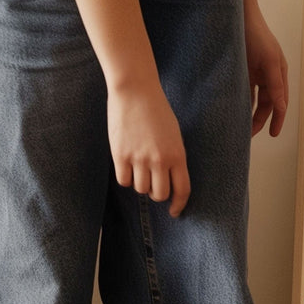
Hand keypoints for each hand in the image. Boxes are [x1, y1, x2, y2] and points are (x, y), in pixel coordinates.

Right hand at [107, 79, 190, 216]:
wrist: (135, 91)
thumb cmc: (157, 111)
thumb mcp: (174, 136)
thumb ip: (173, 158)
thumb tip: (169, 181)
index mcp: (178, 155)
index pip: (182, 190)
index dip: (179, 205)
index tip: (174, 211)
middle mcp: (160, 160)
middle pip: (159, 194)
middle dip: (157, 194)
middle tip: (153, 184)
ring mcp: (139, 158)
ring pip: (140, 188)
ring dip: (140, 183)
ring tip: (139, 167)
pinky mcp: (120, 155)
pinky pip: (123, 181)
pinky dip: (125, 178)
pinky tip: (127, 166)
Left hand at [246, 11, 288, 136]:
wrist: (238, 15)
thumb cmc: (256, 35)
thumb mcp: (269, 60)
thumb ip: (275, 85)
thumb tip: (282, 107)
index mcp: (279, 73)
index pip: (280, 102)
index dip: (277, 119)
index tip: (273, 135)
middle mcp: (268, 75)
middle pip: (266, 104)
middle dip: (260, 120)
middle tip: (248, 136)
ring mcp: (254, 73)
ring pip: (252, 99)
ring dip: (248, 113)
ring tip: (239, 128)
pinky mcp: (240, 70)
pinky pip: (240, 90)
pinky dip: (238, 101)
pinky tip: (231, 110)